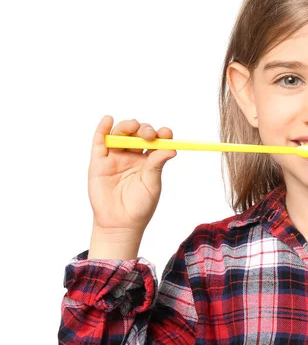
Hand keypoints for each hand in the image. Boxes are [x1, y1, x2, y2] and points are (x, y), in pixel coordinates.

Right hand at [88, 115, 176, 233]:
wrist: (120, 224)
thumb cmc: (139, 207)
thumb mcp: (152, 184)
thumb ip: (157, 165)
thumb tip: (171, 149)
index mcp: (148, 161)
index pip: (156, 142)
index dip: (161, 134)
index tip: (166, 133)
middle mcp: (132, 156)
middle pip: (138, 134)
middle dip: (144, 129)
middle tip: (149, 134)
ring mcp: (115, 158)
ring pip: (120, 135)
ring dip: (127, 126)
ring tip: (133, 126)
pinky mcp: (99, 162)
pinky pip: (100, 142)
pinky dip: (103, 129)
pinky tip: (108, 120)